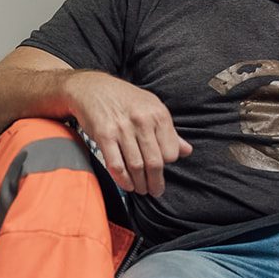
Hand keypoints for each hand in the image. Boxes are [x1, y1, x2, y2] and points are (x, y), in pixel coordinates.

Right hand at [64, 71, 191, 196]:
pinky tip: (127, 185)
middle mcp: (142, 120)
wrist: (92, 87)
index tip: (162, 170)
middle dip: (156, 182)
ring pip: (136, 166)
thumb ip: (169, 131)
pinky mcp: (104, 135)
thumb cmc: (124, 99)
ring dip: (140, 184)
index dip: (167, 164)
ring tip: (142, 189)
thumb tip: (186, 151)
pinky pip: (116, 164)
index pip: (171, 151)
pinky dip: (123, 179)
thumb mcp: (152, 107)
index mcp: (158, 114)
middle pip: (155, 162)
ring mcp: (122, 128)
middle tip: (155, 190)